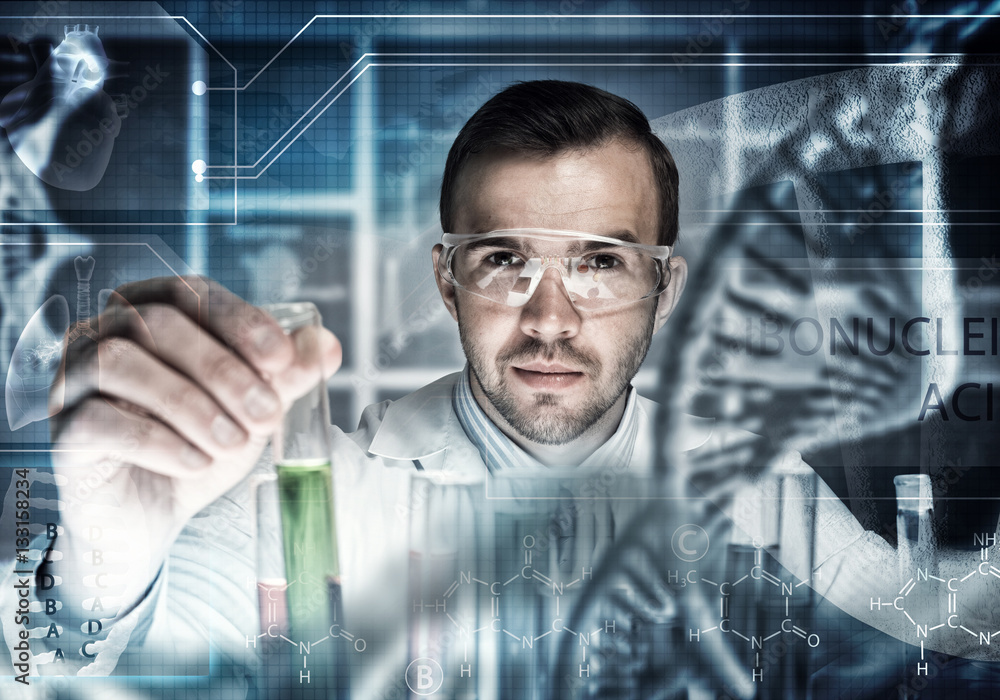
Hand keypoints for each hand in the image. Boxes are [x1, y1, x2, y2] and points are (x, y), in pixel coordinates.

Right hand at [49, 276, 340, 606]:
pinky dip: (158, 442)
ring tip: (233, 444)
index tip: (282, 359)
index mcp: (150, 312)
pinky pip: (99, 421)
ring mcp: (75, 382)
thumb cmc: (200, 446)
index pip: (190, 291)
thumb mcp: (251, 409)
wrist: (155, 517)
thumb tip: (326, 344)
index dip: (239, 320)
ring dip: (191, 404)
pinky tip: (196, 463)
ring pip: (122, 363)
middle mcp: (102, 335)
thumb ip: (285, 376)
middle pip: (158, 324)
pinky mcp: (64, 432)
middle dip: (224, 370)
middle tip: (267, 415)